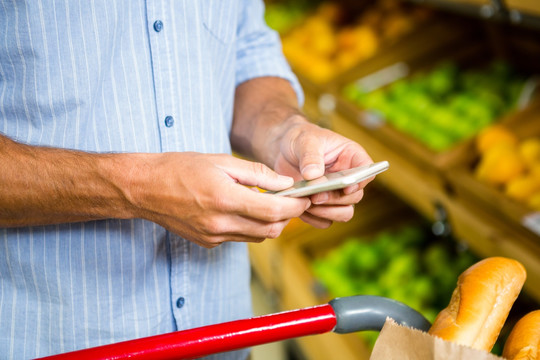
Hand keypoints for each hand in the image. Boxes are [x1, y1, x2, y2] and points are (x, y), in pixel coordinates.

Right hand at [130, 152, 309, 247]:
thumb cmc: (180, 167)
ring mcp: (213, 237)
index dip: (295, 206)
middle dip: (286, 216)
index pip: (274, 211)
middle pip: (271, 229)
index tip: (304, 198)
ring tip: (266, 202)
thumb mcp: (221, 160)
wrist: (144, 188)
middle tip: (288, 199)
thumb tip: (285, 184)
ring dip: (269, 223)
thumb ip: (257, 174)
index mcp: (226, 199)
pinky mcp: (207, 243)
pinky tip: (241, 209)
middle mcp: (221, 224)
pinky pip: (239, 239)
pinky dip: (249, 226)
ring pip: (257, 237)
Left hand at [272, 118, 372, 228]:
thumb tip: (313, 175)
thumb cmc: (300, 139)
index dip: (361, 181)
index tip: (346, 187)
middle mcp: (348, 179)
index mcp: (352, 157)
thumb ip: (310, 156)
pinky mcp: (321, 206)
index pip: (367, 171)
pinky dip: (313, 219)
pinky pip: (323, 221)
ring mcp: (335, 194)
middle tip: (316, 197)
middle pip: (355, 197)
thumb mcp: (305, 140)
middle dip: (336, 199)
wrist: (283, 150)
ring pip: (343, 213)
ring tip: (306, 205)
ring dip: (327, 213)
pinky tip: (299, 210)